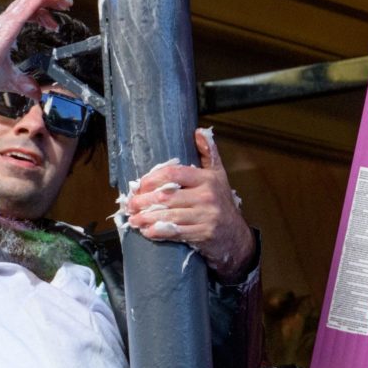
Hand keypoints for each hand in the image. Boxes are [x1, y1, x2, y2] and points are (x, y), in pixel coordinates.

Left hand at [124, 129, 251, 274]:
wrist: (236, 235)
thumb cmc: (222, 203)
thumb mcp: (218, 175)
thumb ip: (208, 154)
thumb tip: (198, 132)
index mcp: (207, 179)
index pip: (174, 173)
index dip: (152, 179)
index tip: (140, 185)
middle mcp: (207, 196)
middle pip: (167, 197)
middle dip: (144, 202)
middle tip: (130, 205)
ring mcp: (206, 216)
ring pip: (169, 216)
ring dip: (147, 219)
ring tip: (134, 220)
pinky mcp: (203, 234)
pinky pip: (176, 233)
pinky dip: (158, 232)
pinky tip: (147, 231)